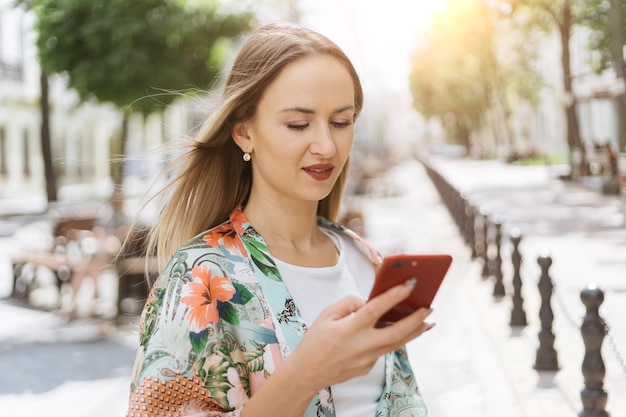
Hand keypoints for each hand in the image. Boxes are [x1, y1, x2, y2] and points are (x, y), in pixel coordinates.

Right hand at [287, 283, 432, 391]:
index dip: (394, 296)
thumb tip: (367, 302)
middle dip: (416, 320)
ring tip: (427, 322)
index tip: (409, 286)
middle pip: (396, 332)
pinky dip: (392, 340)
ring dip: (414, 332)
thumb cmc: (314, 342)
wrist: (307, 372)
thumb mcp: (325, 315)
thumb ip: (348, 304)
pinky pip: (382, 350)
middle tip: (428, 308)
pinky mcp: (368, 367)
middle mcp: (361, 345)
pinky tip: (399, 333)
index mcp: (349, 329)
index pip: (376, 309)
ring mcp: (366, 359)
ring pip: (396, 344)